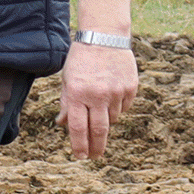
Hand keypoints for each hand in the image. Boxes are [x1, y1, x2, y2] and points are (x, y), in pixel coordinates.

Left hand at [61, 41, 137, 159]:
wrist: (104, 36)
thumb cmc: (82, 59)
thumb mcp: (68, 79)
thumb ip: (67, 103)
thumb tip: (63, 124)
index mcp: (77, 93)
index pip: (78, 127)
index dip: (79, 145)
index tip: (81, 156)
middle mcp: (97, 95)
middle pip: (98, 130)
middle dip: (96, 146)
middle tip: (94, 156)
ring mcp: (115, 92)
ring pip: (112, 119)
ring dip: (105, 121)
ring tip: (100, 108)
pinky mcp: (130, 88)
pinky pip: (124, 108)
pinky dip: (117, 108)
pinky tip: (111, 95)